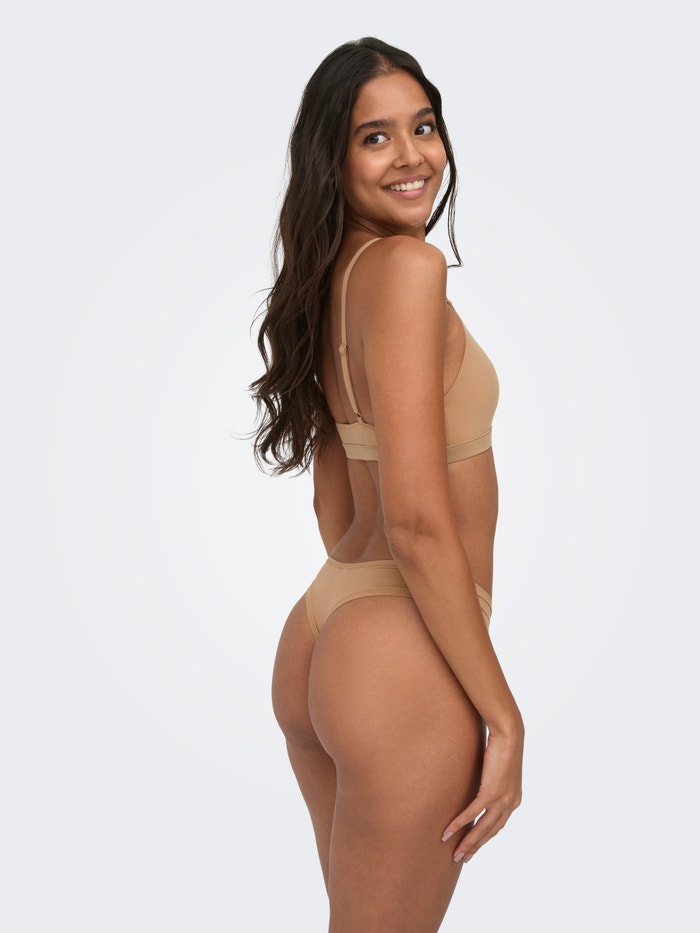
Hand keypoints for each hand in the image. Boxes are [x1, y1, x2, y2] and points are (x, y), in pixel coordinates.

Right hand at [441, 726, 523, 862]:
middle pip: (491, 832)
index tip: (473, 847)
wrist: (509, 733)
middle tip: (462, 858)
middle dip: (476, 847)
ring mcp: (502, 798)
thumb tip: (479, 781)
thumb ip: (491, 780)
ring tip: (455, 854)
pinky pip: (473, 812)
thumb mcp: (498, 768)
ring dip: (468, 842)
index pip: (497, 825)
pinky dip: (460, 824)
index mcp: (513, 800)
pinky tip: (448, 832)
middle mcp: (510, 803)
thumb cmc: (502, 745)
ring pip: (482, 827)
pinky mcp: (492, 791)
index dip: (484, 838)